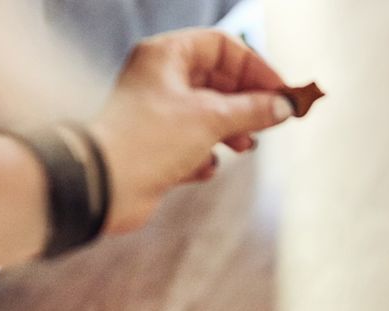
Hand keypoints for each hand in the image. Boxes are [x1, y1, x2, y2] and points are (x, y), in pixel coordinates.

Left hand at [90, 29, 295, 233]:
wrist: (104, 186)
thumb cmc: (148, 140)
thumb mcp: (211, 119)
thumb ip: (253, 110)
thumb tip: (284, 105)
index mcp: (166, 56)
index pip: (223, 46)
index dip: (256, 67)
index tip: (281, 93)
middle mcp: (160, 78)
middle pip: (218, 80)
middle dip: (247, 102)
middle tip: (271, 121)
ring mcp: (157, 112)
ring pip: (208, 113)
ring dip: (231, 130)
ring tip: (244, 147)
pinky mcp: (156, 145)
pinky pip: (193, 143)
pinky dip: (205, 155)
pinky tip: (204, 167)